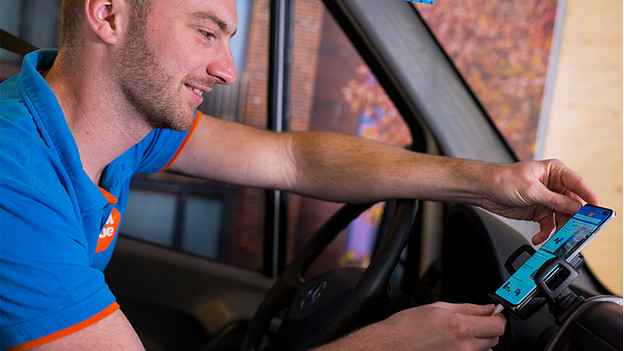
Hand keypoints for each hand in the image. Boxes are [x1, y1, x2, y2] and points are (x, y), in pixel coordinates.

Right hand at [377, 302, 505, 350]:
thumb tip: (487, 308)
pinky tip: (455, 344)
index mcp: (460, 326)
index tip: (494, 314)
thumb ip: (468, 308)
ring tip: (460, 334)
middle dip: (488, 328)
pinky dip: (469, 350)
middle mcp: (464, 346)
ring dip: (480, 342)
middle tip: (475, 322)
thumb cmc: (407, 327)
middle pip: (495, 339)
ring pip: (486, 350)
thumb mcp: (438, 308)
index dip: (498, 317)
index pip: (497, 324)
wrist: (390, 346)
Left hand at [478, 159, 600, 244]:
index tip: (598, 209)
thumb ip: (555, 200)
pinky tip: (539, 238)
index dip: (590, 197)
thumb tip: (576, 207)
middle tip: (579, 229)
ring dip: (560, 229)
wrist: (483, 189)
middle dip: (575, 218)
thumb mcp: (531, 190)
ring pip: (562, 217)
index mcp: (555, 172)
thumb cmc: (503, 179)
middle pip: (573, 204)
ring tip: (557, 238)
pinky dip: (546, 233)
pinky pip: (549, 225)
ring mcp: (547, 200)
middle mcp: (554, 185)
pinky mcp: (539, 212)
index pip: (578, 184)